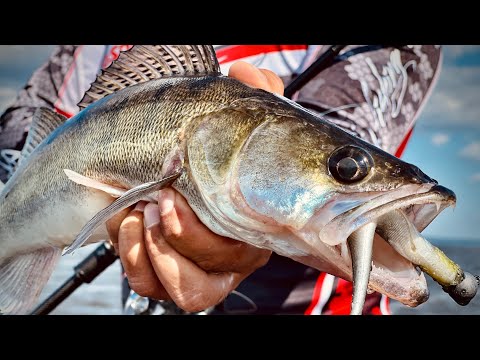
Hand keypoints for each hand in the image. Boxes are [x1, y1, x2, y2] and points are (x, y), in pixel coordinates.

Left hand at [106, 61, 282, 312]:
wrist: (151, 162)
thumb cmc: (193, 144)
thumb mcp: (225, 114)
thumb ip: (248, 92)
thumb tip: (248, 74)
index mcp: (259, 216)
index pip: (278, 232)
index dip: (259, 219)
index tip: (216, 196)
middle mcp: (235, 250)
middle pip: (224, 265)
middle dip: (187, 233)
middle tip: (165, 197)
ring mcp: (198, 267)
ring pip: (190, 291)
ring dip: (159, 250)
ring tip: (143, 211)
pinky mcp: (162, 277)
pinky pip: (152, 287)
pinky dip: (134, 257)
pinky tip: (128, 222)